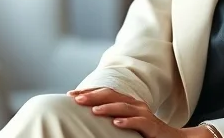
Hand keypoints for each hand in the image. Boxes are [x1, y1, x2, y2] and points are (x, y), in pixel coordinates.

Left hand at [68, 88, 210, 137]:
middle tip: (76, 98)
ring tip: (93, 110)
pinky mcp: (152, 126)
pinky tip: (116, 123)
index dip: (88, 92)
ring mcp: (144, 114)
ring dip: (107, 108)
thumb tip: (89, 114)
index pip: (105, 93)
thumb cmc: (146, 131)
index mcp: (127, 102)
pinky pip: (140, 123)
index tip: (70, 95)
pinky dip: (128, 122)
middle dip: (92, 96)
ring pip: (124, 107)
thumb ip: (112, 116)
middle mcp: (135, 104)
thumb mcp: (127, 122)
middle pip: (111, 96)